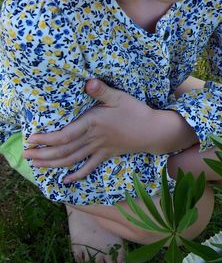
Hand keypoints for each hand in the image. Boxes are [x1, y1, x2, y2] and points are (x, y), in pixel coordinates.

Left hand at [24, 79, 158, 181]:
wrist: (153, 131)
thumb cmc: (136, 111)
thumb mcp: (119, 97)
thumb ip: (102, 90)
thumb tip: (88, 82)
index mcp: (93, 123)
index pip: (65, 135)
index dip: (46, 139)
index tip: (32, 139)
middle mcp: (93, 139)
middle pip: (64, 151)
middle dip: (44, 154)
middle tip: (27, 155)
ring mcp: (99, 149)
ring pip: (72, 160)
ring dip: (53, 164)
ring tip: (37, 165)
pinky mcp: (106, 155)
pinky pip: (89, 167)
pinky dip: (76, 175)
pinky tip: (65, 180)